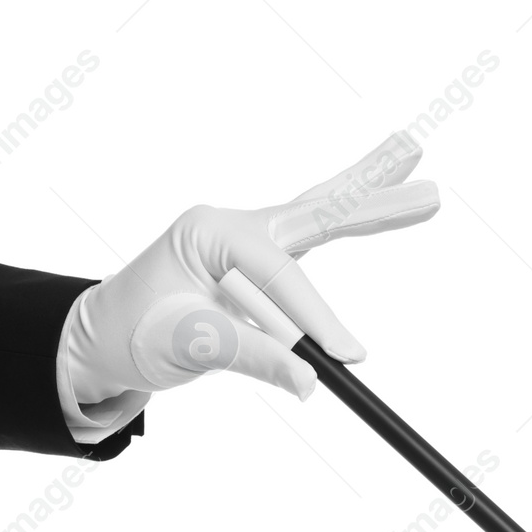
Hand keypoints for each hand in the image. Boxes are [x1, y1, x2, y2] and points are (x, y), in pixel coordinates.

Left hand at [58, 132, 438, 435]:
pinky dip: (346, 217)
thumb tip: (312, 381)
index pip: (277, 276)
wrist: (101, 342)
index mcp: (209, 234)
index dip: (313, 318)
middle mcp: (232, 226)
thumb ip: (250, 358)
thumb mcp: (184, 348)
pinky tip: (385, 191)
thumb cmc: (131, 337)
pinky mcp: (259, 263)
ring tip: (412, 150)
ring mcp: (248, 239)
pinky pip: (312, 242)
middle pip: (315, 213)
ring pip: (319, 214)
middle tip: (430, 190)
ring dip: (369, 191)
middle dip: (372, 202)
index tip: (348, 359)